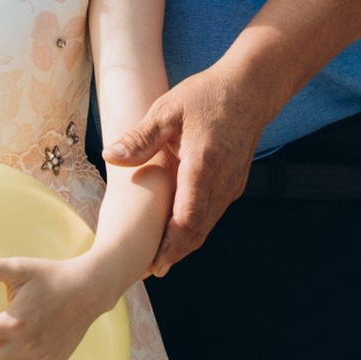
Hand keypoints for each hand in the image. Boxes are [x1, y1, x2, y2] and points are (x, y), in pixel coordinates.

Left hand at [105, 60, 274, 271]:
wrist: (250, 89)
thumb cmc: (206, 95)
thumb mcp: (167, 110)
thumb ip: (141, 139)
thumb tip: (110, 156)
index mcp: (203, 167)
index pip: (187, 220)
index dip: (169, 246)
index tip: (150, 264)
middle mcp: (222, 183)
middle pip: (198, 232)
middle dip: (173, 254)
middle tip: (146, 270)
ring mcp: (232, 186)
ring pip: (206, 226)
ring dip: (183, 244)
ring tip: (156, 258)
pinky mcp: (234, 184)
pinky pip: (212, 214)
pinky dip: (194, 228)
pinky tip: (175, 232)